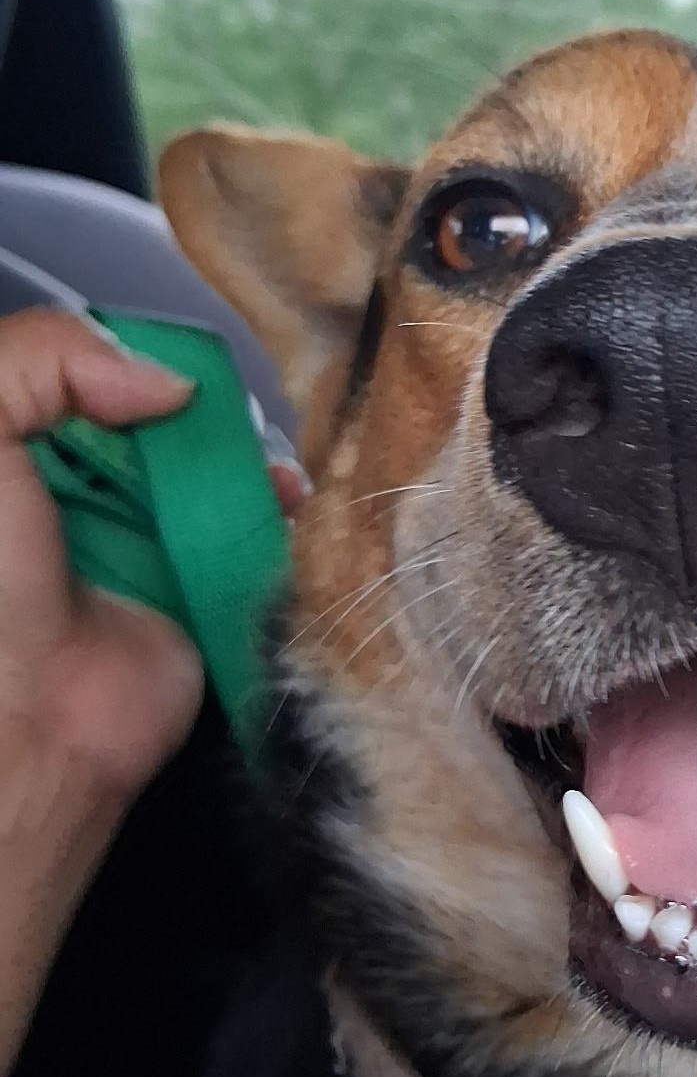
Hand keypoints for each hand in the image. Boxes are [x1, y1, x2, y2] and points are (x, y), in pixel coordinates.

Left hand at [0, 307, 305, 1076]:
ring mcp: (150, 540)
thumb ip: (45, 359)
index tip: (159, 362)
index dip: (124, 356)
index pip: (82, 372)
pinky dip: (279, 515)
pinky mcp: (207, 588)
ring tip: (260, 462)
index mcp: (22, 452)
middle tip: (218, 411)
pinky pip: (253, 533)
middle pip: (158, 416)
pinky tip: (289, 503)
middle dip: (196, 405)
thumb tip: (168, 381)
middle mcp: (84, 491)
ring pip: (212, 469)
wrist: (35, 720)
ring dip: (245, 457)